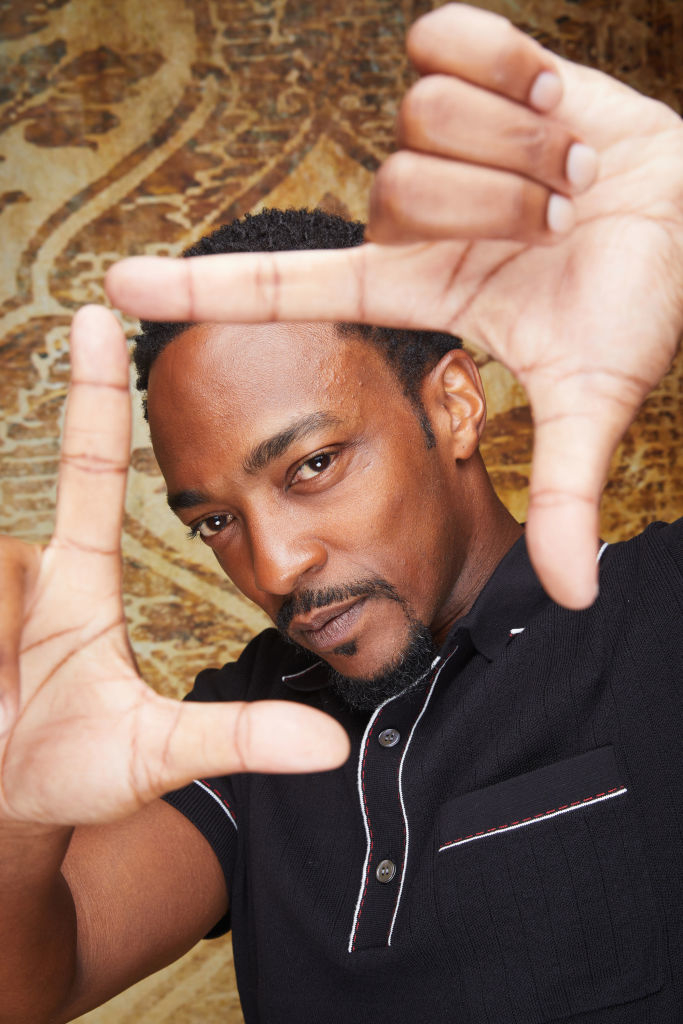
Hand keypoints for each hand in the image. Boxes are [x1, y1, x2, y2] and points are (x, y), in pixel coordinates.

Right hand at [0, 307, 347, 826]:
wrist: (5, 808)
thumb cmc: (76, 771)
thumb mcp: (158, 754)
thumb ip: (237, 737)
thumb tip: (334, 743)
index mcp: (80, 578)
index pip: (86, 469)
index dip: (91, 394)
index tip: (99, 314)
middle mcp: (29, 570)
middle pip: (4, 566)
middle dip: (0, 641)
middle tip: (12, 709)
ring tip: (2, 715)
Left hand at [105, 4, 682, 608]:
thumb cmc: (643, 298)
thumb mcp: (594, 398)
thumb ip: (567, 492)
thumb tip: (571, 600)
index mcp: (419, 286)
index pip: (291, 288)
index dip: (206, 295)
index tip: (118, 288)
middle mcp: (412, 213)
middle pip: (391, 190)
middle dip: (497, 209)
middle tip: (560, 221)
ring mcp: (435, 138)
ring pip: (421, 120)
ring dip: (521, 149)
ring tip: (568, 171)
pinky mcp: (468, 60)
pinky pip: (444, 39)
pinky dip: (512, 65)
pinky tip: (553, 102)